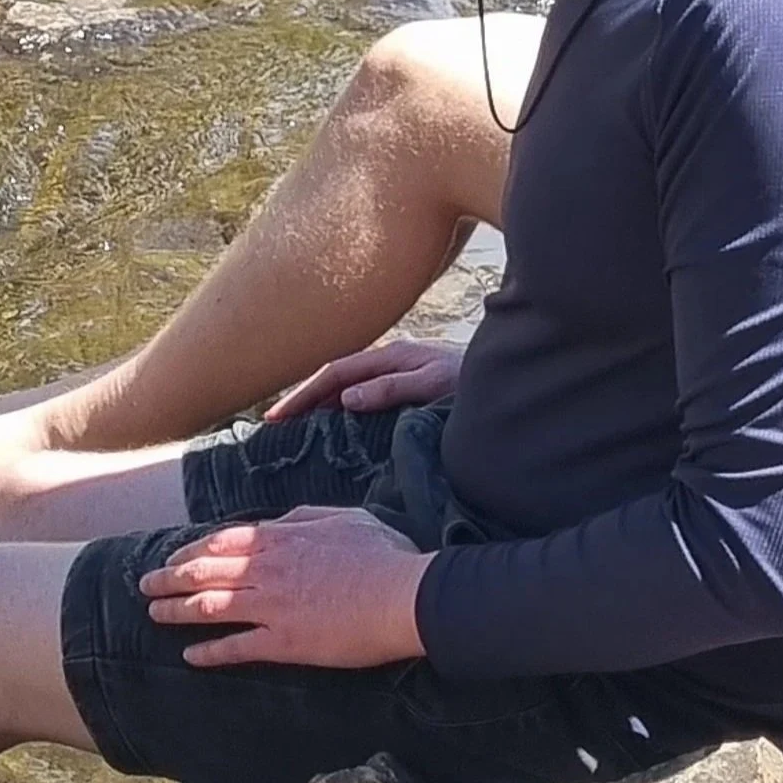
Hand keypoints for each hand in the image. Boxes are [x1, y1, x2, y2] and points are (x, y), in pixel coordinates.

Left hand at [141, 505, 430, 669]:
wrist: (405, 595)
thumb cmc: (385, 556)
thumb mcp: (343, 518)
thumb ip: (306, 517)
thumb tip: (282, 521)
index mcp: (283, 538)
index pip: (222, 541)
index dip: (192, 550)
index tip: (175, 556)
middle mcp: (268, 570)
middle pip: (204, 572)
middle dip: (169, 578)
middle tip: (145, 585)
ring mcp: (272, 606)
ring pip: (209, 607)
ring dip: (176, 611)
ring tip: (153, 615)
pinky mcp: (284, 642)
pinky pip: (235, 648)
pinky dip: (208, 653)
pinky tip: (189, 657)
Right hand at [264, 336, 464, 420]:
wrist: (509, 380)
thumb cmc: (473, 382)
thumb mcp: (434, 384)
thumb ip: (391, 388)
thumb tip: (347, 398)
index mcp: (391, 356)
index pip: (335, 374)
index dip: (304, 394)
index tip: (278, 417)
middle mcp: (390, 361)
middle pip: (336, 378)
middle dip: (303, 398)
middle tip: (274, 424)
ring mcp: (397, 372)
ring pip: (348, 386)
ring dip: (320, 403)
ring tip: (294, 426)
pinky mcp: (406, 386)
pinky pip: (364, 395)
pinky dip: (342, 407)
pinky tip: (335, 424)